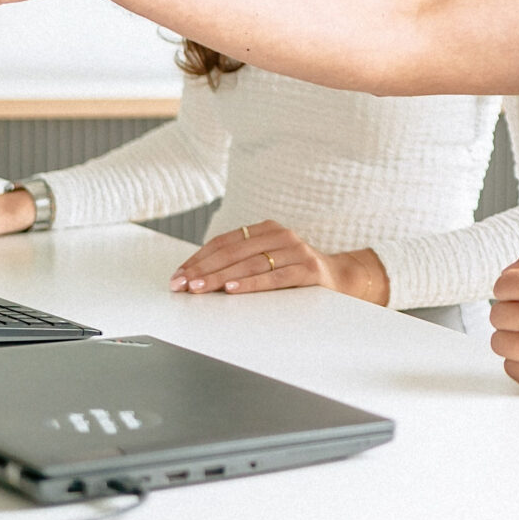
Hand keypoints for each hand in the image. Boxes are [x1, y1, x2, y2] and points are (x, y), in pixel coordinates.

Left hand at [169, 220, 389, 304]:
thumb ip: (240, 263)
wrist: (340, 278)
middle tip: (181, 284)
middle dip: (203, 270)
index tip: (178, 275)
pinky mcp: (309, 269)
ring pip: (250, 264)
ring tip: (199, 288)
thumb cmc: (295, 272)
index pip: (224, 242)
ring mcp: (296, 251)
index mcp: (266, 229)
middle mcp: (280, 235)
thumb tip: (197, 277)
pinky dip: (252, 284)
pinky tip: (234, 290)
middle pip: (233, 252)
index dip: (199, 258)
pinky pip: (275, 277)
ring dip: (220, 278)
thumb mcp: (268, 261)